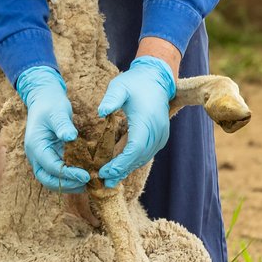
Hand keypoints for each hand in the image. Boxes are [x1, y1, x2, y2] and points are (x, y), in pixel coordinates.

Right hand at [14, 66, 86, 192]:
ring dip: (68, 185)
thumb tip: (70, 137)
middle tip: (88, 183)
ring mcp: (42, 158)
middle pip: (48, 179)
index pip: (51, 166)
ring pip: (52, 180)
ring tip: (88, 184)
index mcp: (35, 146)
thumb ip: (63, 125)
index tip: (86, 175)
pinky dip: (69, 179)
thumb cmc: (51, 105)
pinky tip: (84, 178)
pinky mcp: (50, 158)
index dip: (68, 174)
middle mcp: (36, 156)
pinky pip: (57, 174)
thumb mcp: (57, 112)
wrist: (45, 100)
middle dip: (67, 184)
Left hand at [96, 56, 176, 187]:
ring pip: (144, 158)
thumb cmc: (135, 83)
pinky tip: (120, 168)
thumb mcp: (120, 86)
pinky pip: (146, 153)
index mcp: (147, 121)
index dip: (119, 163)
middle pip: (139, 158)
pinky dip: (133, 162)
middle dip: (121, 171)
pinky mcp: (160, 137)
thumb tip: (100, 112)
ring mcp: (161, 135)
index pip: (134, 149)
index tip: (104, 171)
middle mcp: (157, 131)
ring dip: (127, 169)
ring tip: (110, 180)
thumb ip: (111, 98)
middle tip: (103, 182)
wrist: (157, 79)